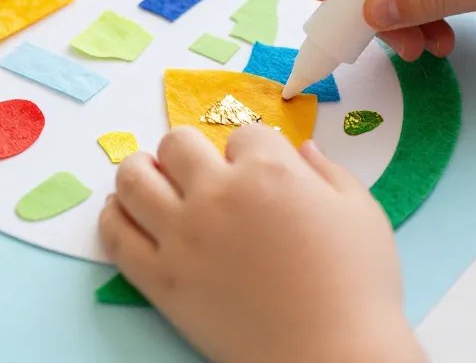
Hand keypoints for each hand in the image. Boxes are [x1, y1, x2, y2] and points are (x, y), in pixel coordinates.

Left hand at [99, 125, 423, 362]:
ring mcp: (182, 236)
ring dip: (139, 169)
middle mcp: (217, 194)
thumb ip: (329, 172)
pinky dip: (113, 216)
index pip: (244, 134)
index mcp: (269, 171)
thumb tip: (303, 149)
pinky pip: (116, 236)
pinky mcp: (160, 279)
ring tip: (148, 176)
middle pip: (177, 143)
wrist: (331, 356)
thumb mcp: (361, 214)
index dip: (252, 149)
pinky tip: (123, 211)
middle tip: (195, 168)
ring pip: (134, 179)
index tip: (256, 168)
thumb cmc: (357, 287)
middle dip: (189, 149)